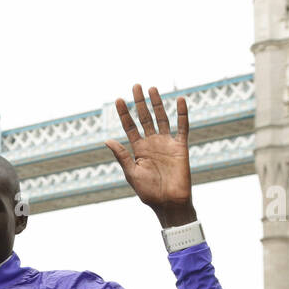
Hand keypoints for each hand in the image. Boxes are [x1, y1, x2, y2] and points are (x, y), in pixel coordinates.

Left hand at [104, 84, 196, 227]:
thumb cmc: (148, 192)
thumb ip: (122, 156)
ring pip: (161, 118)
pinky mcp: (180, 147)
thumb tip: (107, 140)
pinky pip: (182, 127)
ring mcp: (166, 143)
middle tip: (136, 86)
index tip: (118, 100)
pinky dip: (182, 114)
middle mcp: (152, 143)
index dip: (124, 113)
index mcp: (138, 149)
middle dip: (139, 102)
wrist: (168, 203)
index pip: (130, 127)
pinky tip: (180, 100)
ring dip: (157, 103)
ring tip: (152, 88)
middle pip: (145, 118)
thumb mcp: (131, 173)